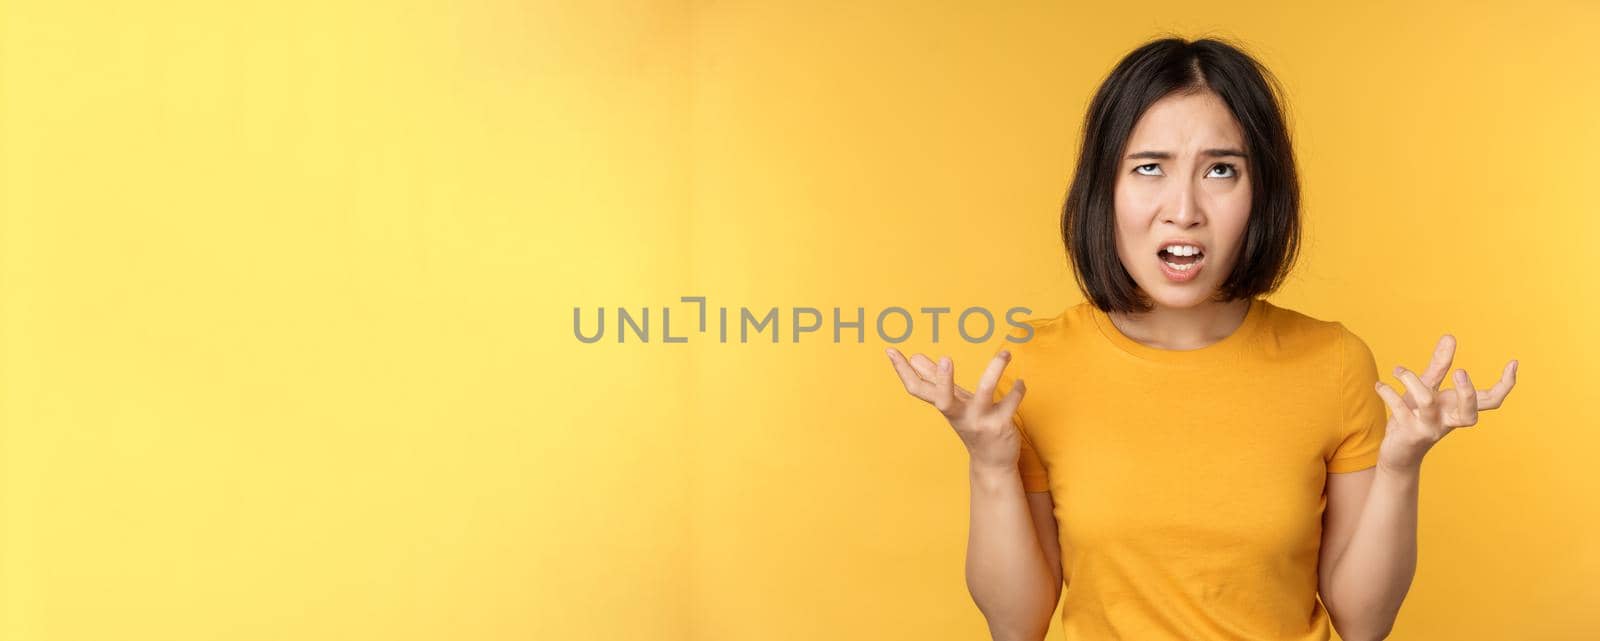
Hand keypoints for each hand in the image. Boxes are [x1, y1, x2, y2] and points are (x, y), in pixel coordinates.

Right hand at [885, 347, 1026, 471]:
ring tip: (1005, 353)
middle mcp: (959, 415)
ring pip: (986, 393)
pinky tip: (1020, 383)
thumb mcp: (953, 403)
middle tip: (946, 358)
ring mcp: (980, 421)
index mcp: (944, 406)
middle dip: (944, 380)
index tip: (890, 350)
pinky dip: (1018, 390)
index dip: (902, 371)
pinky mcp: (1000, 425)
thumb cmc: (971, 425)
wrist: (992, 462)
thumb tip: (915, 357)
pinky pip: (1011, 402)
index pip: (917, 389)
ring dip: (995, 371)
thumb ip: (935, 380)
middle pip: (944, 400)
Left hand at [1374, 334, 1518, 472]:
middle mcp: (1448, 421)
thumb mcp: (1427, 389)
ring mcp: (1429, 429)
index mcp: (1458, 409)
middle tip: (1460, 371)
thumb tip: (1450, 337)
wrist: (1397, 454)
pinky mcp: (1408, 433)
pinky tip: (1380, 385)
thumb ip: (1439, 366)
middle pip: (1470, 413)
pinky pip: (1399, 409)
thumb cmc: (1415, 418)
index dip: (1505, 384)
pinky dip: (1388, 393)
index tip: (1513, 363)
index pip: (1491, 400)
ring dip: (1412, 381)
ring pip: (1428, 403)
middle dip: (1467, 393)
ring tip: (1398, 370)